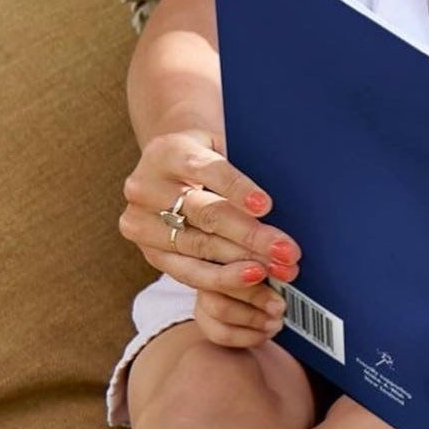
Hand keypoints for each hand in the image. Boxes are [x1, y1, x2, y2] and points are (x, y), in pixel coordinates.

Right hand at [119, 128, 300, 331]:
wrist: (172, 163)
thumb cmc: (210, 153)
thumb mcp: (222, 145)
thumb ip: (244, 165)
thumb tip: (279, 202)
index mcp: (168, 151)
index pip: (209, 169)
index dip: (238, 188)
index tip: (268, 206)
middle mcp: (146, 187)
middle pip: (205, 213)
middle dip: (250, 235)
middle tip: (287, 251)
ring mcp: (141, 223)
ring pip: (198, 247)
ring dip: (242, 263)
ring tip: (277, 271)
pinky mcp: (148, 252)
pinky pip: (187, 272)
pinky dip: (223, 280)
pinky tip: (252, 283)